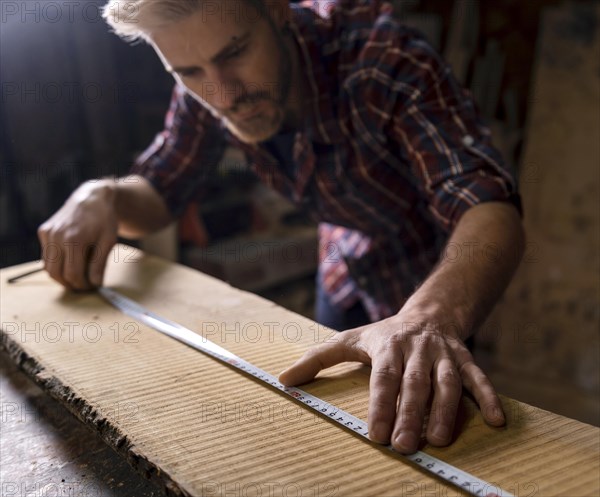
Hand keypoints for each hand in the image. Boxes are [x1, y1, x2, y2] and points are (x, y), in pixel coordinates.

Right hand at [37, 180, 118, 289]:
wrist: (92, 198)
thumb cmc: (104, 219)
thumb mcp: (108, 241)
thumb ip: (99, 263)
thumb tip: (96, 284)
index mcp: (74, 239)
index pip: (73, 274)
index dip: (82, 285)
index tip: (93, 287)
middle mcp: (57, 236)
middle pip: (56, 273)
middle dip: (70, 284)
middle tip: (84, 286)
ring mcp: (48, 233)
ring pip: (48, 266)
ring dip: (61, 275)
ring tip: (79, 275)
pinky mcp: (44, 231)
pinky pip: (46, 256)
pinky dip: (57, 263)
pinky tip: (71, 261)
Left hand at [279, 311, 504, 453]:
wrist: (429, 313)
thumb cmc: (383, 334)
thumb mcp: (348, 339)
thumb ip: (317, 359)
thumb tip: (282, 378)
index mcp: (388, 346)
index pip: (384, 378)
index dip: (381, 405)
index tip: (375, 435)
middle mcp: (417, 350)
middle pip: (415, 384)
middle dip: (410, 415)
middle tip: (404, 446)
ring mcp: (443, 354)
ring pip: (447, 383)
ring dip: (446, 411)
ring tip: (439, 440)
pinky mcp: (465, 359)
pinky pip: (479, 377)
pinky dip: (489, 396)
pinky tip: (496, 420)